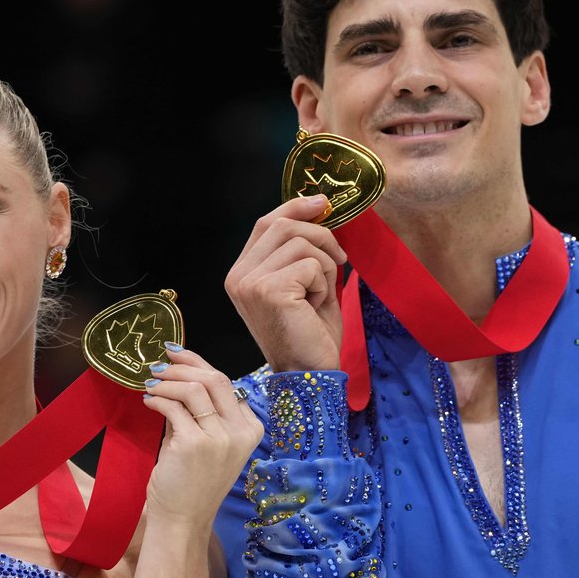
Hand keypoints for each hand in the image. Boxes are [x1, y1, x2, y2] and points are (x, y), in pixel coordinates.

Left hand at [141, 345, 263, 528]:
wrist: (183, 519)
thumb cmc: (193, 481)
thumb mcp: (209, 441)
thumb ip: (202, 410)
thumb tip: (180, 373)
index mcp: (250, 429)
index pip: (226, 382)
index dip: (198, 362)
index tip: (177, 355)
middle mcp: (240, 432)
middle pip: (214, 378)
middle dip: (183, 365)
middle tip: (159, 366)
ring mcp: (220, 438)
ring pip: (194, 388)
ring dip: (167, 382)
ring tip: (150, 384)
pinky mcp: (194, 444)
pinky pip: (173, 407)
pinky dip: (157, 399)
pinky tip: (148, 401)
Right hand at [224, 194, 347, 371]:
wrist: (309, 375)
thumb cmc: (310, 334)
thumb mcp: (306, 284)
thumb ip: (303, 250)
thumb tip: (319, 208)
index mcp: (241, 274)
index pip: (266, 223)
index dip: (295, 207)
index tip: (322, 202)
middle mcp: (238, 276)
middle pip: (282, 225)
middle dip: (320, 235)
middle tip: (340, 258)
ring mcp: (250, 283)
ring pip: (301, 243)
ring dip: (325, 265)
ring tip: (320, 295)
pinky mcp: (269, 290)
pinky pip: (311, 264)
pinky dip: (324, 283)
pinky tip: (315, 306)